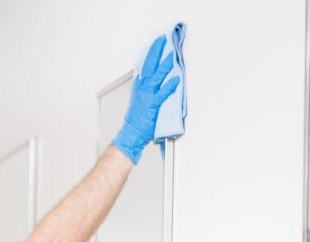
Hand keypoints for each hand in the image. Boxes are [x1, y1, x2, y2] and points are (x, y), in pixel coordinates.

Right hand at [112, 35, 180, 164]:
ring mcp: (147, 96)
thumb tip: (151, 76)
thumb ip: (145, 86)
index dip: (151, 52)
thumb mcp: (139, 97)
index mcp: (139, 85)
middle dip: (156, 52)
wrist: (132, 132)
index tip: (157, 41)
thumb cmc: (137, 117)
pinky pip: (162, 94)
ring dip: (164, 65)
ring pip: (156, 77)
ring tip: (172, 55)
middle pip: (149, 66)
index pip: (145, 64)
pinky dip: (169, 86)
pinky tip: (176, 80)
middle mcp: (142, 88)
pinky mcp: (153, 106)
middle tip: (162, 40)